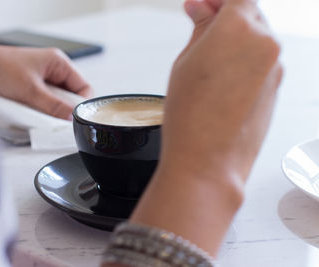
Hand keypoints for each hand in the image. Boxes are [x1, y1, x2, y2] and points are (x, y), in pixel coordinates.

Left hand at [0, 43, 91, 119]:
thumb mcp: (30, 90)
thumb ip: (53, 106)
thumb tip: (71, 118)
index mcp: (58, 63)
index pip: (83, 87)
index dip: (81, 104)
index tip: (74, 119)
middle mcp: (51, 70)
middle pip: (69, 97)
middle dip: (62, 110)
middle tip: (54, 120)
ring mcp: (40, 81)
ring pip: (55, 103)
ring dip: (48, 112)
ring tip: (37, 115)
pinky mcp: (29, 90)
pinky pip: (41, 105)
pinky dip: (37, 112)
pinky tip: (29, 114)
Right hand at [130, 0, 282, 256]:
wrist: (208, 160)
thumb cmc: (191, 116)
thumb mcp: (185, 62)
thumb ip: (200, 29)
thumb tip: (202, 10)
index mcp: (240, 27)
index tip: (200, 5)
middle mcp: (266, 42)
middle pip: (249, 13)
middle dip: (223, 14)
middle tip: (198, 24)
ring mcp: (276, 66)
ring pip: (256, 37)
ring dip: (234, 39)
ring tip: (206, 58)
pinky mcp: (276, 87)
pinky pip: (260, 61)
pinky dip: (243, 60)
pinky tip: (221, 77)